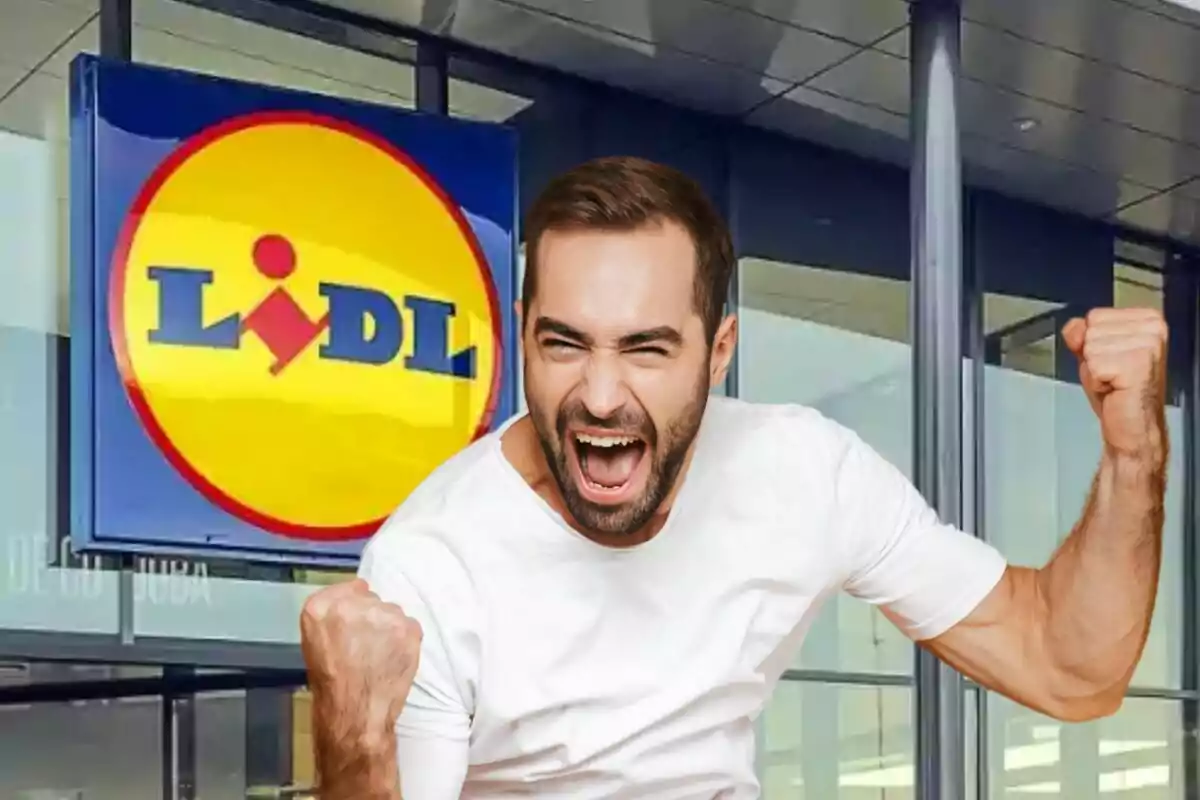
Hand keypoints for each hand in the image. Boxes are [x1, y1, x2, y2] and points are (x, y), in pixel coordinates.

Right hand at [301, 578, 422, 735]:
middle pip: (372, 598)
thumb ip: (332, 616)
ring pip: (391, 611)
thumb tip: (356, 598)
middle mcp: (352, 603)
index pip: (350, 588)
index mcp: (320, 607)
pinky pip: (409, 626)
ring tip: (379, 655)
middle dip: (371, 616)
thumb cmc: (331, 683)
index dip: (354, 605)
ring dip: (388, 628)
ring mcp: (384, 613)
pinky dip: (404, 641)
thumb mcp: (315, 642)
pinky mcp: (408, 627)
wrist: (356, 713)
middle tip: (366, 644)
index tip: (354, 622)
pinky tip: (393, 659)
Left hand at [1062, 307, 1167, 461]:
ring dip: (1095, 370)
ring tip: (1114, 381)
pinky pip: (1093, 365)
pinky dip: (1096, 382)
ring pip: (1090, 347)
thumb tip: (1074, 328)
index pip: (1094, 316)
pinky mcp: (1137, 364)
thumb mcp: (1093, 353)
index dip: (1092, 343)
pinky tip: (1114, 389)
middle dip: (1092, 357)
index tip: (1111, 361)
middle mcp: (1153, 327)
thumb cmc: (1118, 391)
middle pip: (1090, 330)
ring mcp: (1147, 345)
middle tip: (1112, 375)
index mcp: (1147, 319)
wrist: (1133, 426)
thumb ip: (1081, 334)